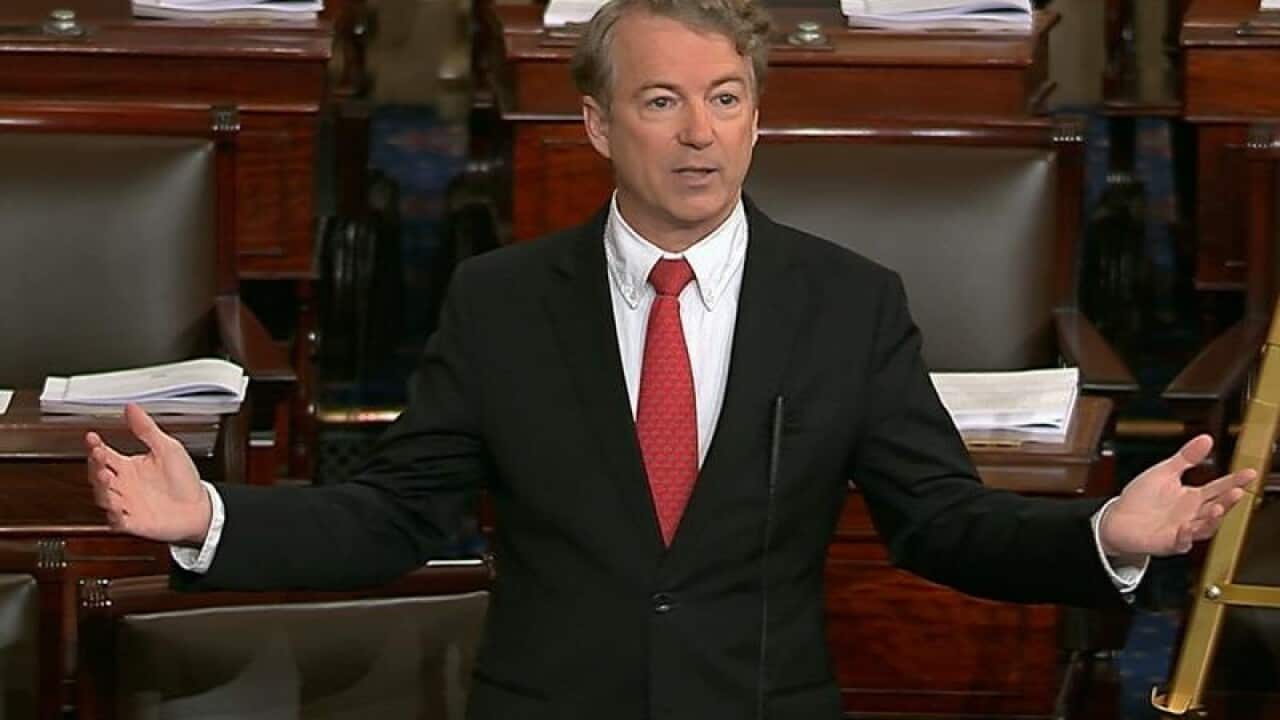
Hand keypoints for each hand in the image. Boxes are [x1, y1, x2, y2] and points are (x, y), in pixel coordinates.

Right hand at [85, 404, 211, 545]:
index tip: (92, 436)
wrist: (199, 508)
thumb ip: (146, 429)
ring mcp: (126, 504)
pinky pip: (117, 520)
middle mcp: (123, 485)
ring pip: (103, 496)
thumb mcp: (167, 448)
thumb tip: (132, 408)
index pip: (104, 454)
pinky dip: (114, 515)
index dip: (95, 446)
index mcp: (128, 467)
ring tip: (104, 475)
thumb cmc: (183, 480)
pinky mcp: (132, 522)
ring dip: (101, 486)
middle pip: (98, 474)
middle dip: (95, 464)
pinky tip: (116, 506)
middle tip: (98, 454)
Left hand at [1100, 434, 1254, 557]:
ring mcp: (1182, 530)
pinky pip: (1181, 542)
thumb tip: (1206, 438)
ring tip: (1217, 508)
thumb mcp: (1165, 472)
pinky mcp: (1169, 543)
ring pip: (1204, 527)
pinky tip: (1185, 527)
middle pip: (1217, 508)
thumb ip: (1186, 457)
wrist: (1117, 519)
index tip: (1249, 473)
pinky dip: (1185, 536)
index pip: (1219, 488)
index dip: (1235, 481)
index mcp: (1193, 497)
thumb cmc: (1141, 498)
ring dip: (1212, 519)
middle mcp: (1192, 515)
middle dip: (1228, 501)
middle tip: (1237, 491)